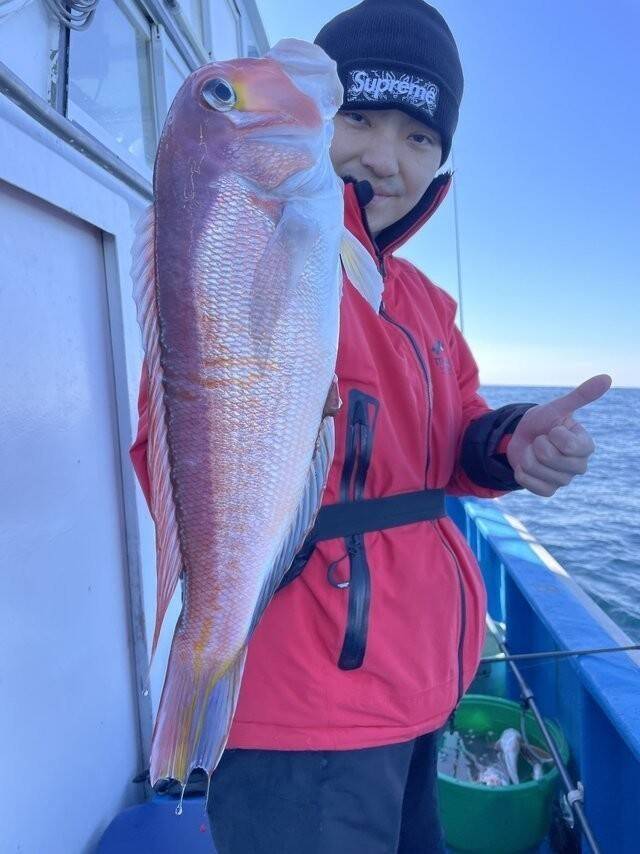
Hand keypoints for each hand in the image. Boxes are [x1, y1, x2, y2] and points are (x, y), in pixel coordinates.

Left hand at [506, 374, 611, 496]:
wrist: (520, 437)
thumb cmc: (542, 421)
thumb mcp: (558, 407)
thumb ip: (581, 396)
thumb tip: (607, 377)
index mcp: (586, 446)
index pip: (568, 445)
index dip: (552, 434)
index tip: (552, 430)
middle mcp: (579, 465)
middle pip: (550, 458)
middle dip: (537, 444)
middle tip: (541, 441)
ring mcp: (564, 480)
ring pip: (537, 469)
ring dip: (527, 456)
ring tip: (533, 452)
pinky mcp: (548, 490)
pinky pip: (531, 485)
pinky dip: (522, 473)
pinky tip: (526, 466)